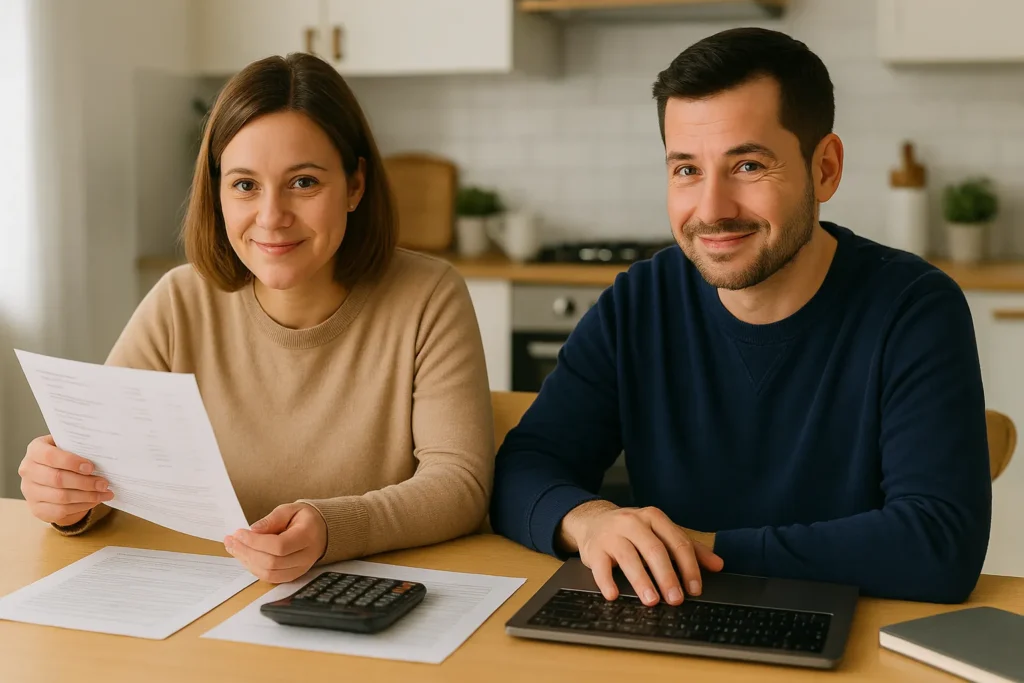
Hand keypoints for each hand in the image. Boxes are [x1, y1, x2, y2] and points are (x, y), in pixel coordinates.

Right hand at [19, 435, 113, 525]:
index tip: (91, 467)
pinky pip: (61, 510)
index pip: (50, 456)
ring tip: (105, 493)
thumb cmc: (63, 457)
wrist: (50, 476)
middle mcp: (28, 470)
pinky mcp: (37, 508)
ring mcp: (30, 491)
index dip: (71, 462)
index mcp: (35, 450)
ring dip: (87, 496)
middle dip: (85, 482)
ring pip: (61, 497)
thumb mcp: (68, 446)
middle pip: (57, 479)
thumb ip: (79, 447)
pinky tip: (95, 501)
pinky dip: (82, 506)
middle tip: (104, 483)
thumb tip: (102, 454)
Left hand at [225, 503, 327, 582]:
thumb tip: (253, 530)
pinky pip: (270, 578)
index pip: (280, 546)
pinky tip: (244, 556)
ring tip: (233, 547)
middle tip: (230, 540)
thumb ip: (272, 519)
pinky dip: (253, 568)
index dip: (256, 542)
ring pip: (269, 573)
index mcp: (307, 536)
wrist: (321, 531)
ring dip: (247, 561)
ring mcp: (299, 569)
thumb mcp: (290, 510)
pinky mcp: (292, 576)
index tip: (239, 533)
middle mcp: (305, 557)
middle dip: (246, 552)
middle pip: (272, 562)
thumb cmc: (304, 519)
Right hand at [559, 501, 723, 606]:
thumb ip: (688, 547)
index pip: (677, 542)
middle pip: (654, 549)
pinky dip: (606, 581)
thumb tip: (717, 564)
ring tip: (651, 600)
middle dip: (667, 576)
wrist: (593, 520)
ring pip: (629, 557)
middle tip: (676, 599)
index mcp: (654, 517)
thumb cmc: (632, 531)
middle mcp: (633, 522)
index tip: (695, 589)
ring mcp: (611, 534)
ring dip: (641, 581)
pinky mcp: (594, 548)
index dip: (688, 567)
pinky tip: (614, 594)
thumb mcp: (659, 532)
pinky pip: (600, 566)